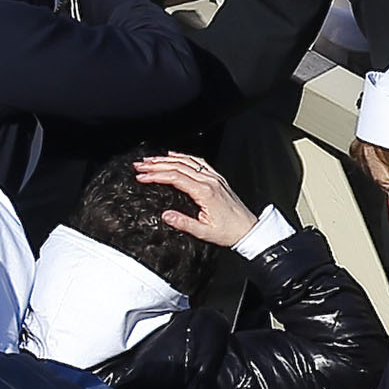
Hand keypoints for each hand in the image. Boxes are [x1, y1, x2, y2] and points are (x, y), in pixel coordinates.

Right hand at [134, 152, 258, 246]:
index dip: (155, 175)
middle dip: (156, 164)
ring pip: (187, 162)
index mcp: (205, 192)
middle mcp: (209, 181)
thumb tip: (166, 216)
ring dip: (166, 159)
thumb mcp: (203, 232)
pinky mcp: (217, 179)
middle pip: (178, 166)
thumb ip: (183, 223)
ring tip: (150, 159)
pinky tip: (174, 156)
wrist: (248, 230)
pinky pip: (198, 162)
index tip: (141, 176)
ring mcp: (214, 178)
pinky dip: (184, 156)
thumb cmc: (228, 232)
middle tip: (139, 165)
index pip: (175, 177)